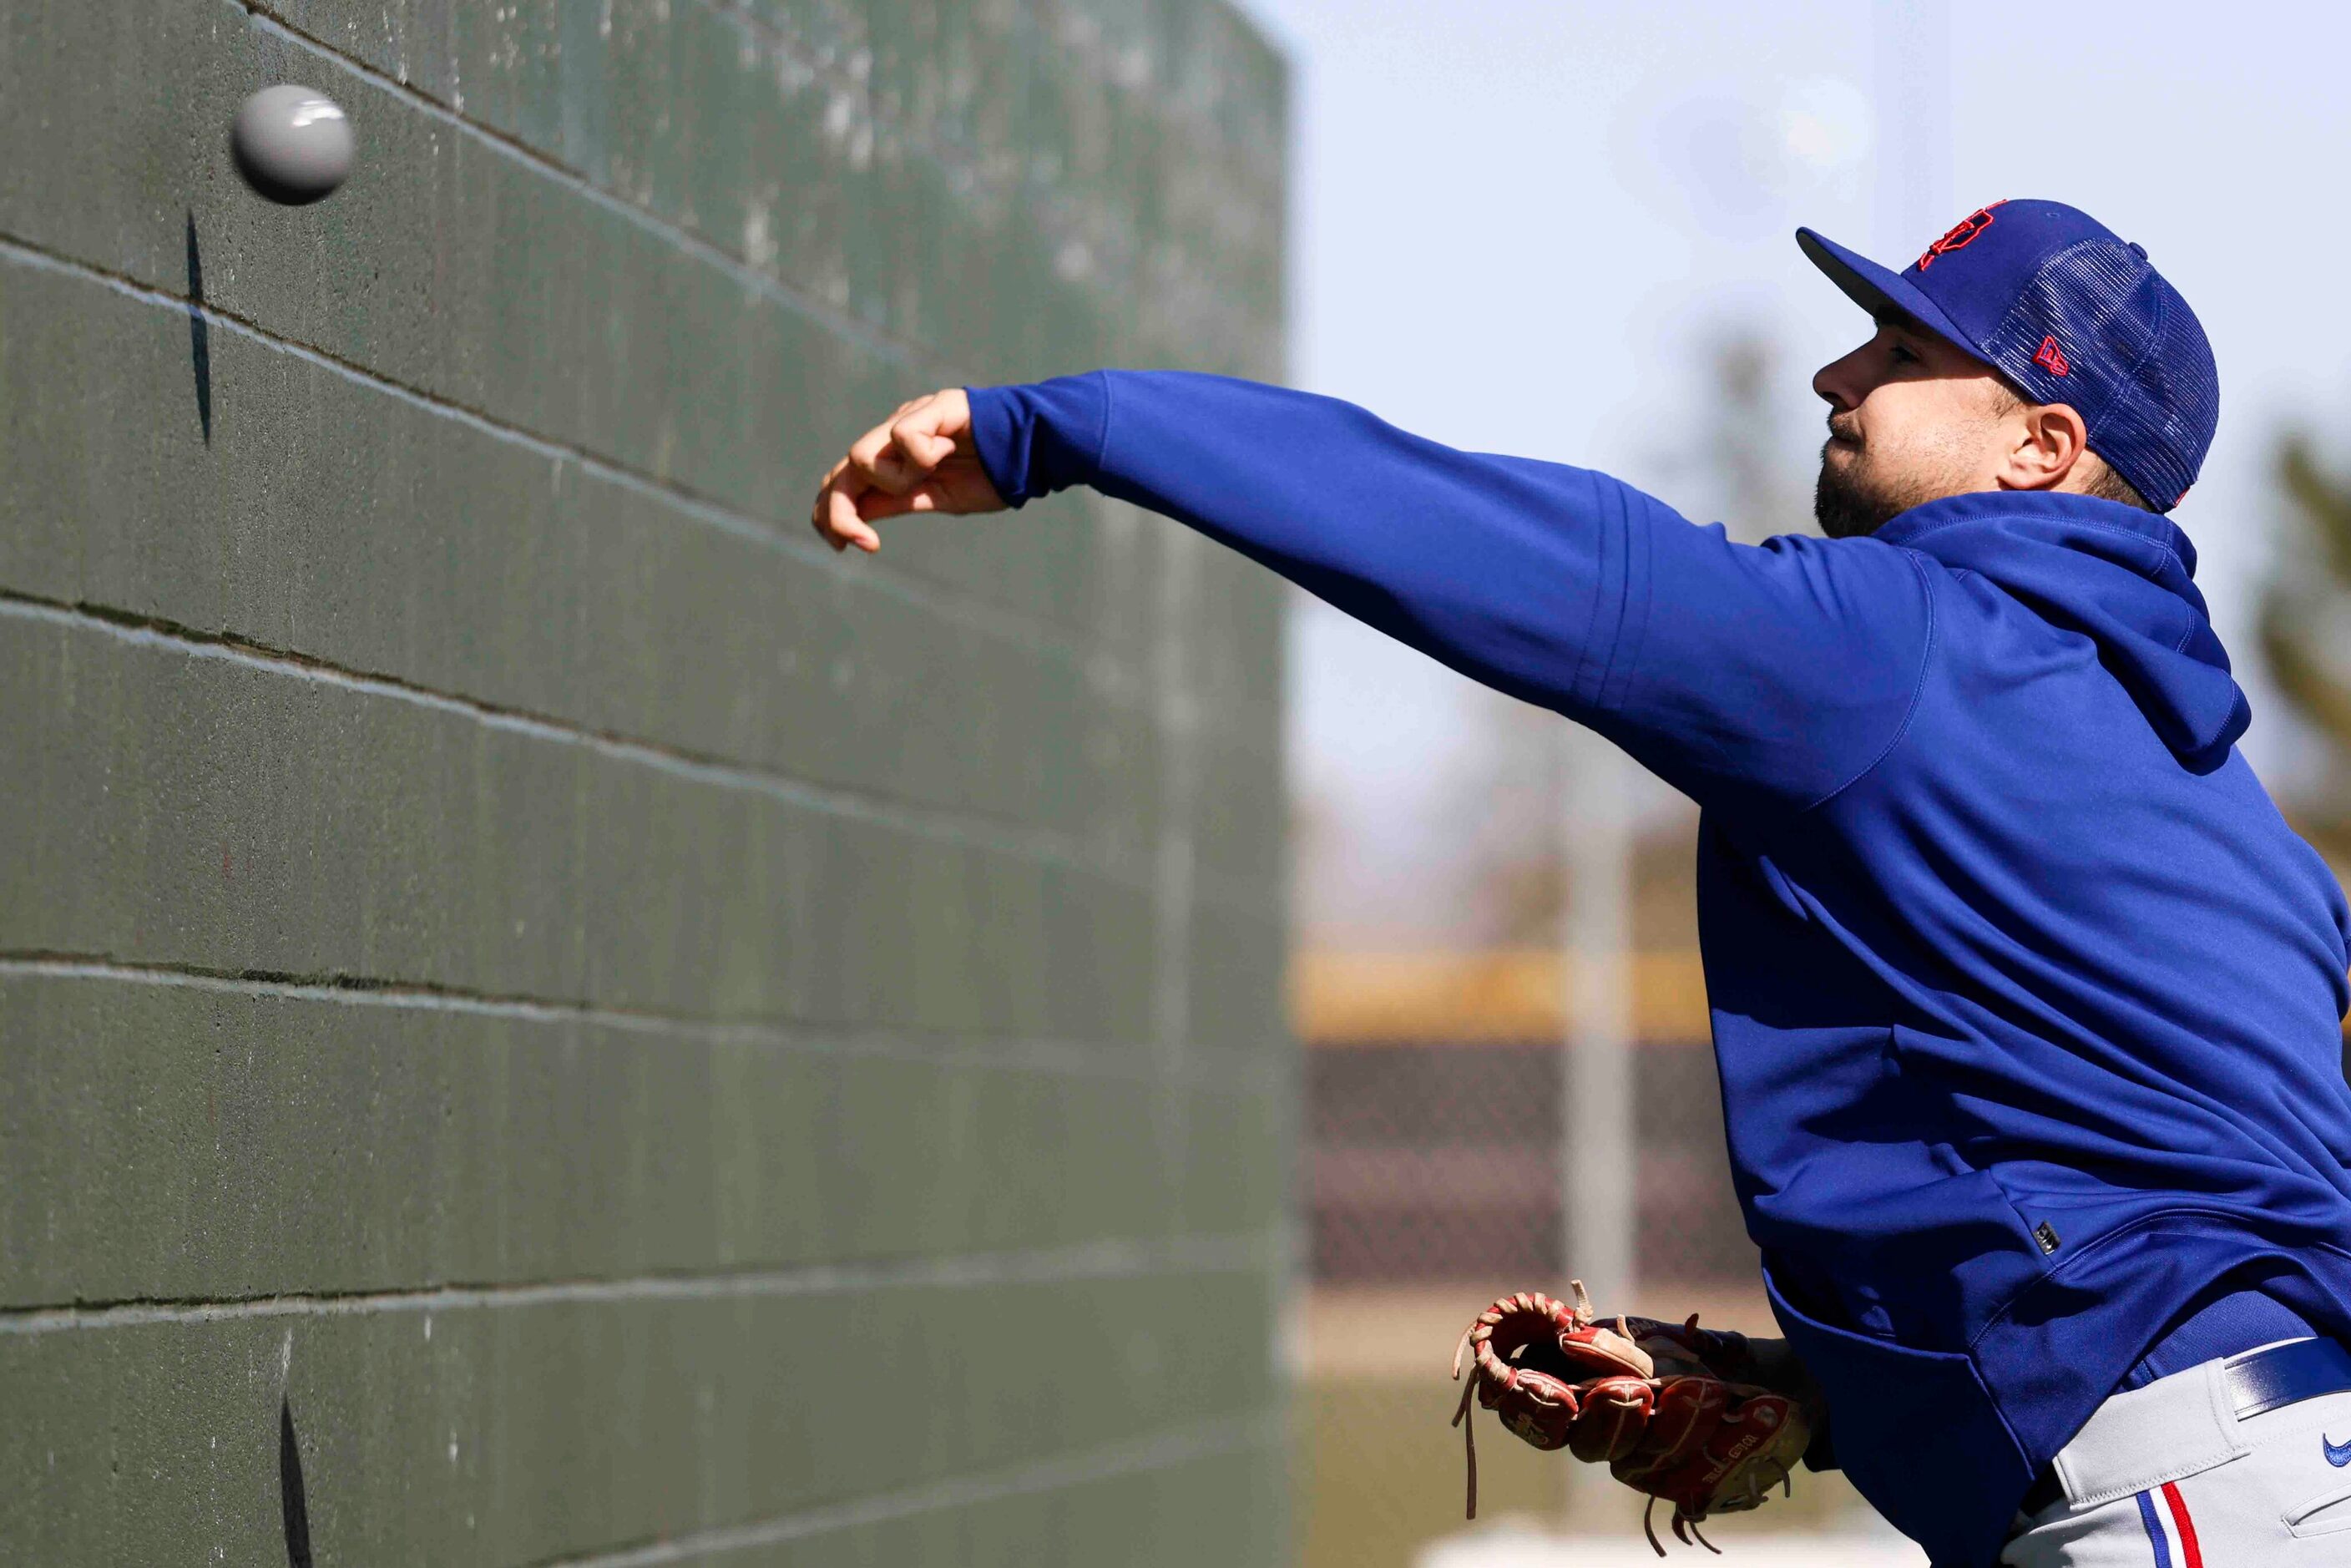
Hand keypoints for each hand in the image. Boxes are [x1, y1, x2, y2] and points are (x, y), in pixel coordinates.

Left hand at [809, 388, 1006, 553]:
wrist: (1036, 452)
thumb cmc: (993, 474)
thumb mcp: (936, 497)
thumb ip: (895, 502)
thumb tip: (854, 516)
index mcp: (894, 457)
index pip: (843, 481)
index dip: (832, 514)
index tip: (842, 548)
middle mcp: (894, 434)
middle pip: (841, 472)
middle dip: (841, 512)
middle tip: (862, 542)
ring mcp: (910, 418)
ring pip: (862, 456)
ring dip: (895, 481)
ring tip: (931, 475)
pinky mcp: (931, 407)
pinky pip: (902, 437)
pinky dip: (921, 456)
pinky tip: (947, 453)